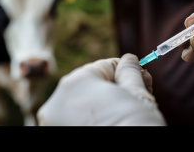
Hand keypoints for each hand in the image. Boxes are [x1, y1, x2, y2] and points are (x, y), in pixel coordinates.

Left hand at [37, 54, 165, 125]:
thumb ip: (130, 73)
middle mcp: (56, 101)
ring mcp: (52, 124)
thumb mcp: (138, 95)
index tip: (141, 82)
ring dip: (99, 108)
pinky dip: (88, 122)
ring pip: (81, 105)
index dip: (125, 73)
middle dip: (111, 91)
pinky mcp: (55, 134)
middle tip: (132, 103)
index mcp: (75, 82)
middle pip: (90, 86)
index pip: (104, 67)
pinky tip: (107, 126)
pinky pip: (74, 121)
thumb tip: (129, 60)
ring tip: (119, 118)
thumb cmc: (135, 126)